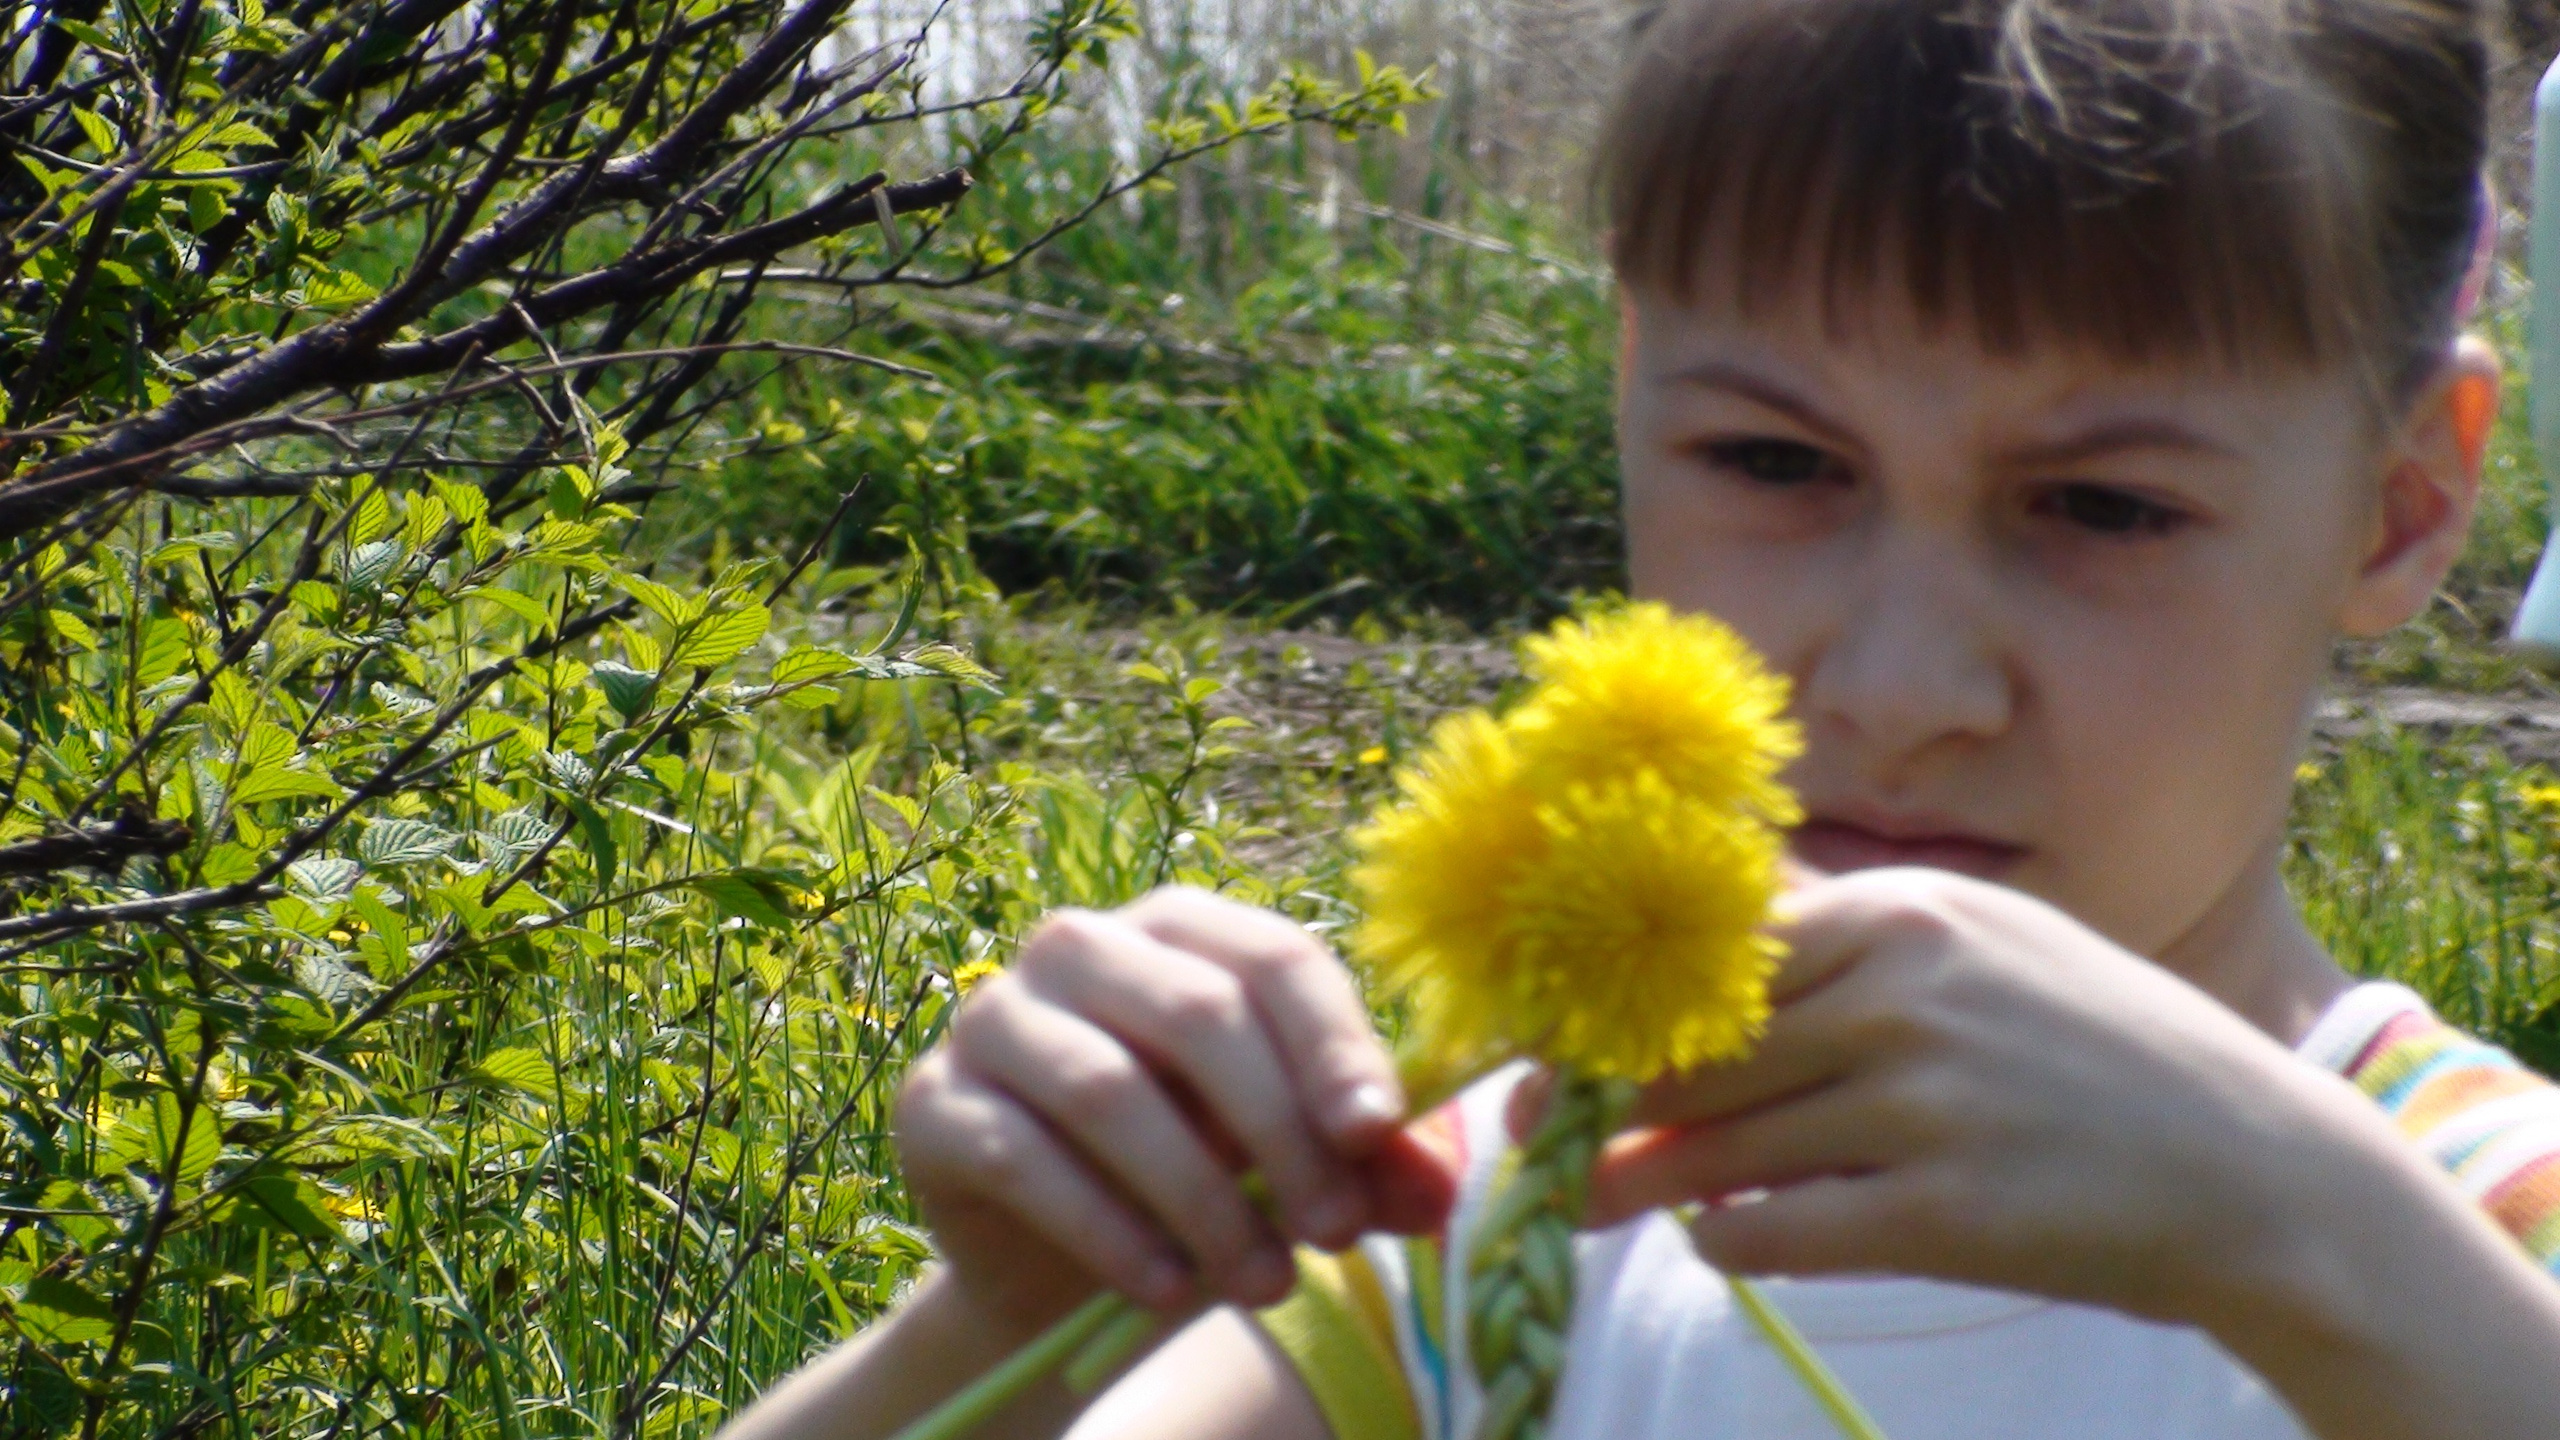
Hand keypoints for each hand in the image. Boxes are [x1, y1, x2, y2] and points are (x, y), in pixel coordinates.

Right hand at [895, 886, 1454, 1335]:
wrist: (1058, 1268)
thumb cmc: (1195, 1182)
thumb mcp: (1289, 1168)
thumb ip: (1364, 1166)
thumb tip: (1436, 1190)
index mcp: (1180, 929)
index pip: (1274, 959)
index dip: (1333, 1045)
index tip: (1377, 1135)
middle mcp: (1078, 946)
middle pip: (1197, 1015)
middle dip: (1279, 1132)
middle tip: (1335, 1236)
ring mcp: (993, 1016)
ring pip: (1108, 1089)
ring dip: (1201, 1198)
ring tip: (1266, 1284)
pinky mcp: (933, 1102)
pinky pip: (1023, 1158)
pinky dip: (1108, 1231)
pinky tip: (1168, 1289)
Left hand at [1582, 866, 2376, 1326]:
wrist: (2259, 1174)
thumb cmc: (2102, 1053)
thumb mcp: (1984, 945)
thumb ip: (1853, 934)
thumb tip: (1711, 918)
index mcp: (1905, 913)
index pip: (1709, 946)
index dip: (1611, 992)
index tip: (1548, 1026)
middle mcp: (1905, 993)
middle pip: (1691, 1048)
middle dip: (1592, 1091)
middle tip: (1529, 1120)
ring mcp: (1924, 1102)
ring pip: (1712, 1144)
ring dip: (1634, 1178)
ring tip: (1579, 1193)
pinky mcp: (1945, 1212)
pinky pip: (1772, 1229)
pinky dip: (1723, 1239)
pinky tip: (1715, 1239)